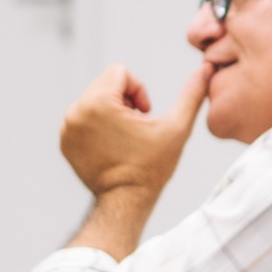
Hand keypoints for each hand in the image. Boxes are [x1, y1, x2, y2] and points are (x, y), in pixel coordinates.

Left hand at [60, 62, 211, 198]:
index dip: (139, 90)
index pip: (120, 72)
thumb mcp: (177, 128)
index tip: (145, 115)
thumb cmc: (151, 167)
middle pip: (106, 84)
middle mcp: (76, 111)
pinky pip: (83, 118)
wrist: (125, 202)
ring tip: (126, 137)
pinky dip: (98, 126)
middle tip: (137, 128)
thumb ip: (192, 95)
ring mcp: (67, 127)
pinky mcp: (64, 141)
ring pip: (94, 99)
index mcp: (99, 103)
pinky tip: (113, 146)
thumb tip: (207, 68)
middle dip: (125, 100)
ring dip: (112, 112)